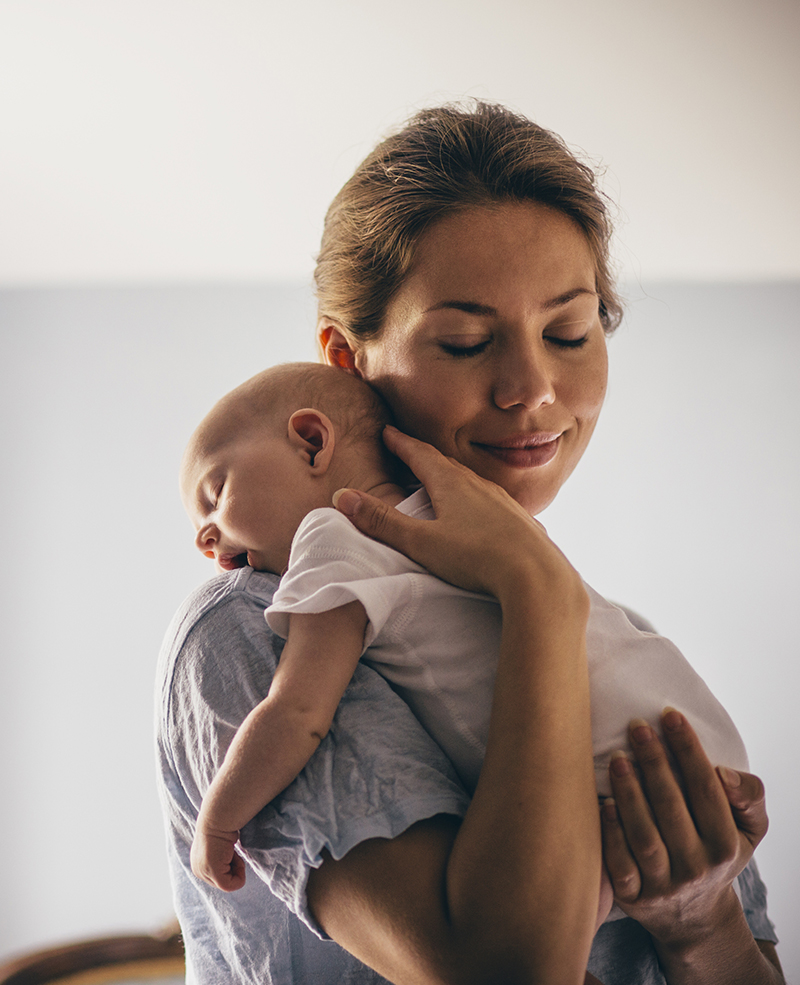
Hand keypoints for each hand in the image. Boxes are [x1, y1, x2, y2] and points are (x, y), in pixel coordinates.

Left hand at [190, 822, 245, 891]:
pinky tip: (235, 856)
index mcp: (197, 863)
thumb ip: (220, 855)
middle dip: (233, 868)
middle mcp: (198, 870)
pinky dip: (240, 873)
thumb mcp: (219, 844)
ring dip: (237, 869)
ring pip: (229, 884)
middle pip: (223, 882)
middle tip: (232, 851)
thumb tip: (229, 858)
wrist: (217, 817)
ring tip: (232, 851)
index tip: (230, 850)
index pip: (218, 876)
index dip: (230, 864)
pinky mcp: (213, 872)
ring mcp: (203, 872)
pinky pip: (232, 885)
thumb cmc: (221, 825)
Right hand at [334, 426, 583, 605]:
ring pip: (472, 482)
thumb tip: (344, 498)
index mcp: (452, 484)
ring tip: (440, 483)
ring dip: (452, 479)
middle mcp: (479, 485)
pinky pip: (492, 503)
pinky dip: (476, 500)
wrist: (538, 576)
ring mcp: (503, 502)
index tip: (388, 432)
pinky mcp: (520, 522)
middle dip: (425, 457)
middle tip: (409, 452)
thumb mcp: (421, 542)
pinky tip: (480, 514)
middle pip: (446, 464)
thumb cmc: (477, 558)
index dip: (401, 443)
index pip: (420, 454)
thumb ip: (382, 522)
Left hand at [600, 708, 767, 949]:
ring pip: (644, 835)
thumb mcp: (749, 829)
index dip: (688, 749)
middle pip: (672, 807)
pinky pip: (619, 864)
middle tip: (636, 726)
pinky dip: (611, 832)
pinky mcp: (633, 897)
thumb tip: (723, 774)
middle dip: (654, 762)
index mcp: (726, 845)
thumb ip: (749, 796)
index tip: (669, 715)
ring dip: (629, 793)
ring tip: (617, 758)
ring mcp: (663, 885)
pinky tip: (604, 802)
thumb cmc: (717, 852)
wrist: (693, 915)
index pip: (706, 789)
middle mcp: (697, 868)